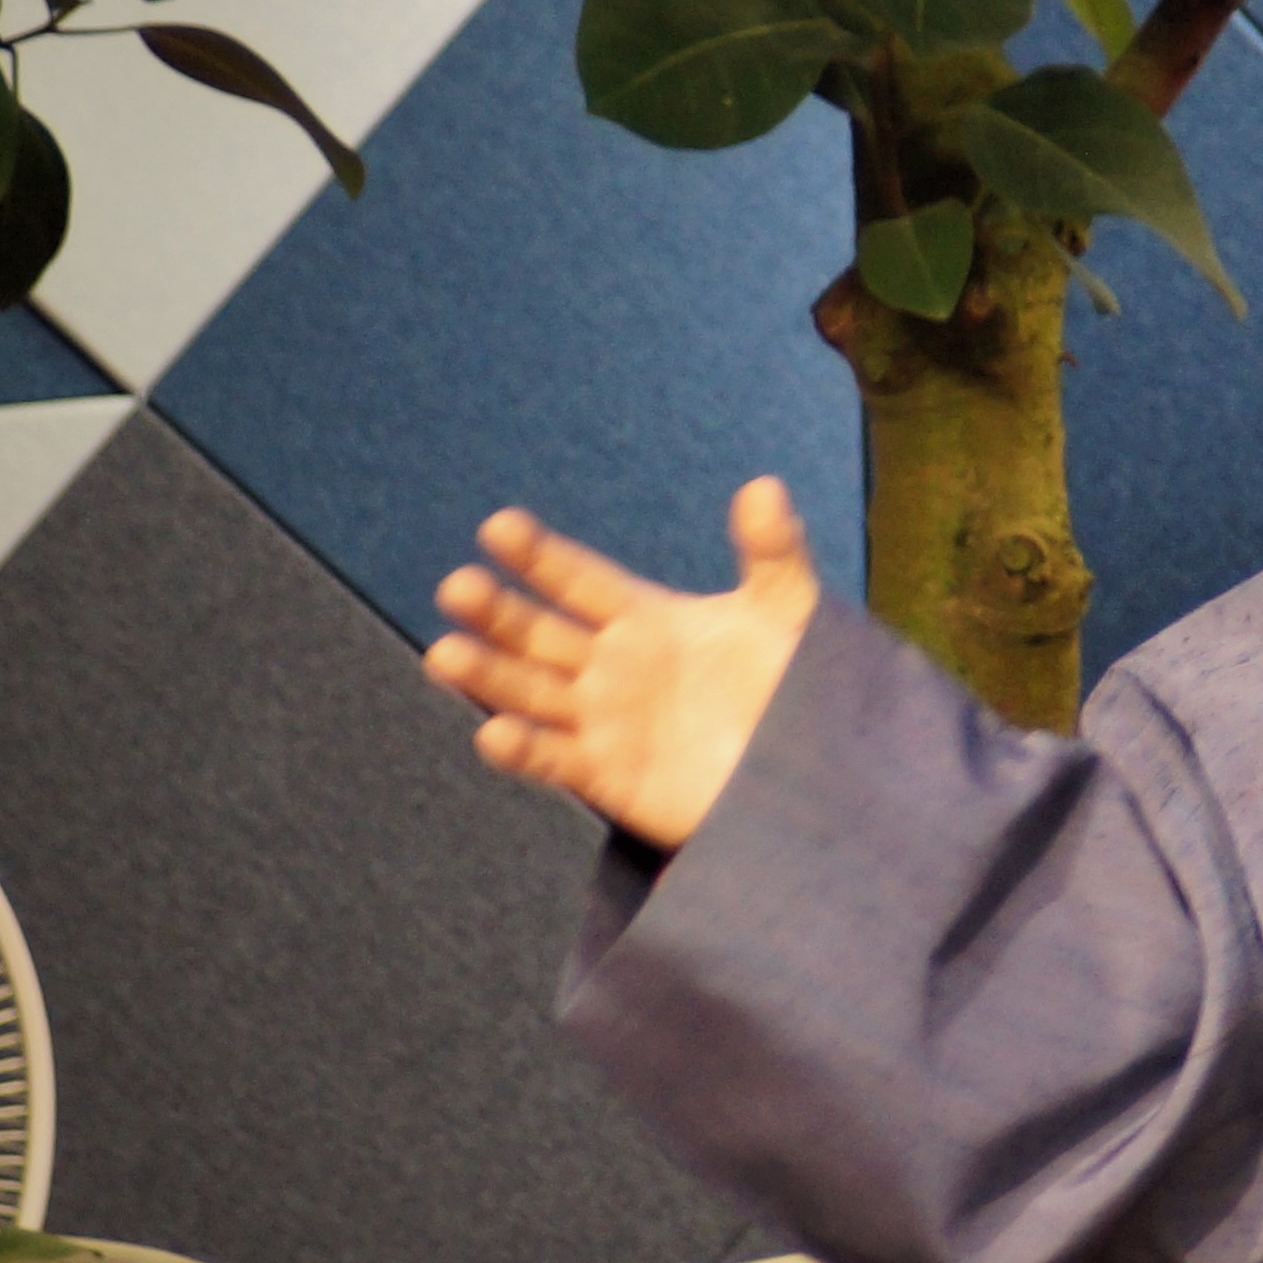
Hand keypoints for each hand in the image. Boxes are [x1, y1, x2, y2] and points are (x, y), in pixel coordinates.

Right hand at [424, 478, 820, 849]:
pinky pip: (556, 759)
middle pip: (538, 633)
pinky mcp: (610, 776)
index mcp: (644, 617)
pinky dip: (523, 749)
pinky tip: (493, 733)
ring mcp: (605, 722)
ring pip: (530, 693)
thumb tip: (764, 486)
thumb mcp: (790, 612)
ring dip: (488, 674)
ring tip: (446, 654)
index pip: (578, 579)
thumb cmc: (802, 687)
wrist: (816, 774)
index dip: (539, 556)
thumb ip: (773, 551)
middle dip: (497, 612)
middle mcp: (611, 666)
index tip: (498, 527)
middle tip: (458, 588)